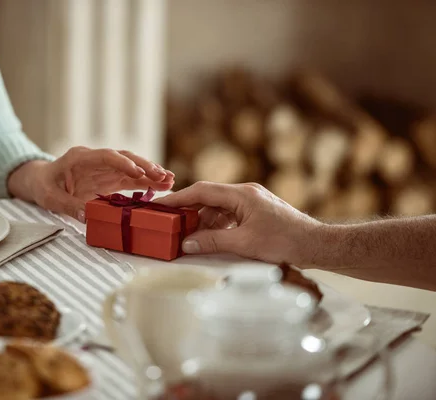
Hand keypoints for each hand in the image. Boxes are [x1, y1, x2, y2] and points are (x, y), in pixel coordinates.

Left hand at [8, 147, 173, 221]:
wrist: (41, 181)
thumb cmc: (43, 186)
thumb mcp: (50, 198)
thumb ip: (68, 205)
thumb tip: (87, 216)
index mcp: (80, 158)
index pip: (105, 156)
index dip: (123, 162)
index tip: (137, 171)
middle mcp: (96, 160)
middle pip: (124, 159)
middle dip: (144, 167)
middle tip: (162, 176)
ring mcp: (105, 168)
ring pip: (132, 167)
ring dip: (150, 173)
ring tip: (170, 180)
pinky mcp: (110, 178)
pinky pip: (131, 178)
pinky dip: (146, 182)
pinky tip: (162, 185)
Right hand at [155, 181, 322, 264]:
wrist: (315, 245)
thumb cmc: (286, 242)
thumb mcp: (244, 243)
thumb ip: (213, 241)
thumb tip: (188, 243)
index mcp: (242, 194)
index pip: (202, 191)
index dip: (179, 198)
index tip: (161, 206)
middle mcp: (245, 193)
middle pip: (208, 198)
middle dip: (189, 211)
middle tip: (171, 224)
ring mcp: (251, 202)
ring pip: (218, 208)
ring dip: (202, 221)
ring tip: (188, 236)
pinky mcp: (256, 212)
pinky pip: (229, 215)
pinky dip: (216, 225)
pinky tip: (209, 238)